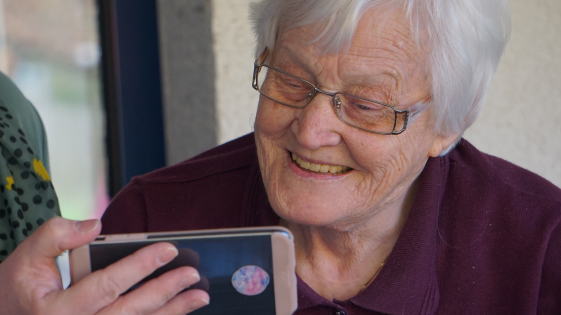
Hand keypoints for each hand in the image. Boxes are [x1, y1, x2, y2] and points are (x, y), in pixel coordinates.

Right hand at [0, 217, 209, 313]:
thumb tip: (93, 223)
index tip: (169, 249)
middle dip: (165, 291)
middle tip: (192, 273)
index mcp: (56, 311)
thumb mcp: (26, 257)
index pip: (107, 284)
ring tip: (199, 296)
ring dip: (172, 312)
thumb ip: (56, 235)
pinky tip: (179, 312)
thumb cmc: (19, 291)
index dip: (140, 266)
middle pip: (129, 311)